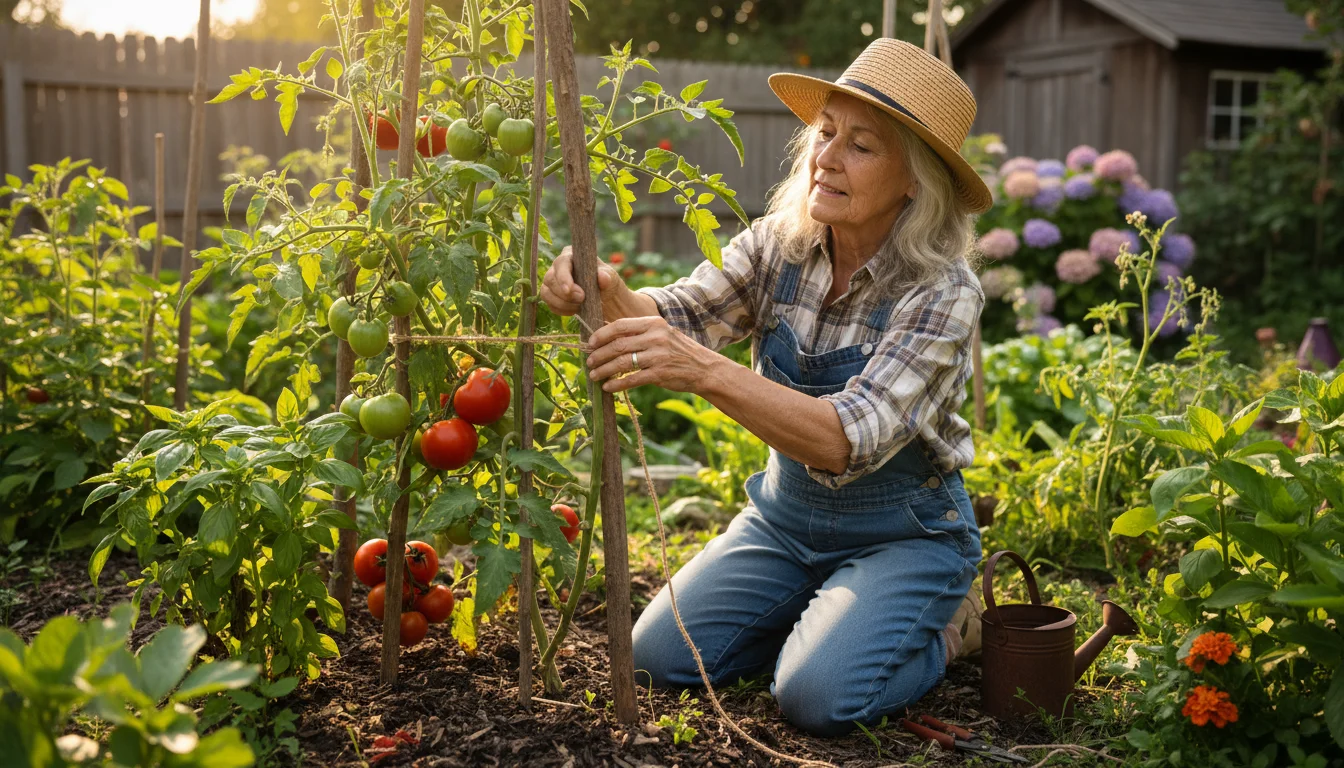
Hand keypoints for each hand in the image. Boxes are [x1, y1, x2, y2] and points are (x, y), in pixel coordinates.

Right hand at [540, 245, 624, 315]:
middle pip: (550, 279)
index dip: (563, 277)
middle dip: (564, 293)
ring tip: (580, 306)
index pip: (561, 263)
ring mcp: (552, 281)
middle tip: (581, 299)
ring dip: (563, 303)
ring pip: (546, 293)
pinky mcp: (551, 295)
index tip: (569, 290)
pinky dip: (562, 310)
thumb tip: (602, 277)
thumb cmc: (605, 280)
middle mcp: (557, 267)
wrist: (603, 295)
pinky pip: (550, 305)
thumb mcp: (610, 277)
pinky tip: (575, 310)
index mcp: (570, 255)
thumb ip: (606, 277)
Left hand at [586, 316, 716, 394]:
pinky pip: (631, 379)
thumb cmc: (679, 351)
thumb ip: (639, 332)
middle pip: (618, 344)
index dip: (602, 334)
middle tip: (589, 362)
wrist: (704, 369)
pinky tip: (608, 387)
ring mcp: (658, 356)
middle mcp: (655, 337)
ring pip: (621, 362)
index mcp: (653, 323)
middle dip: (599, 354)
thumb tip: (608, 335)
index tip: (591, 343)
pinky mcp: (660, 374)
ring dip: (604, 370)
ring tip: (594, 375)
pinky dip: (617, 384)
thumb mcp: (662, 333)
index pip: (620, 325)